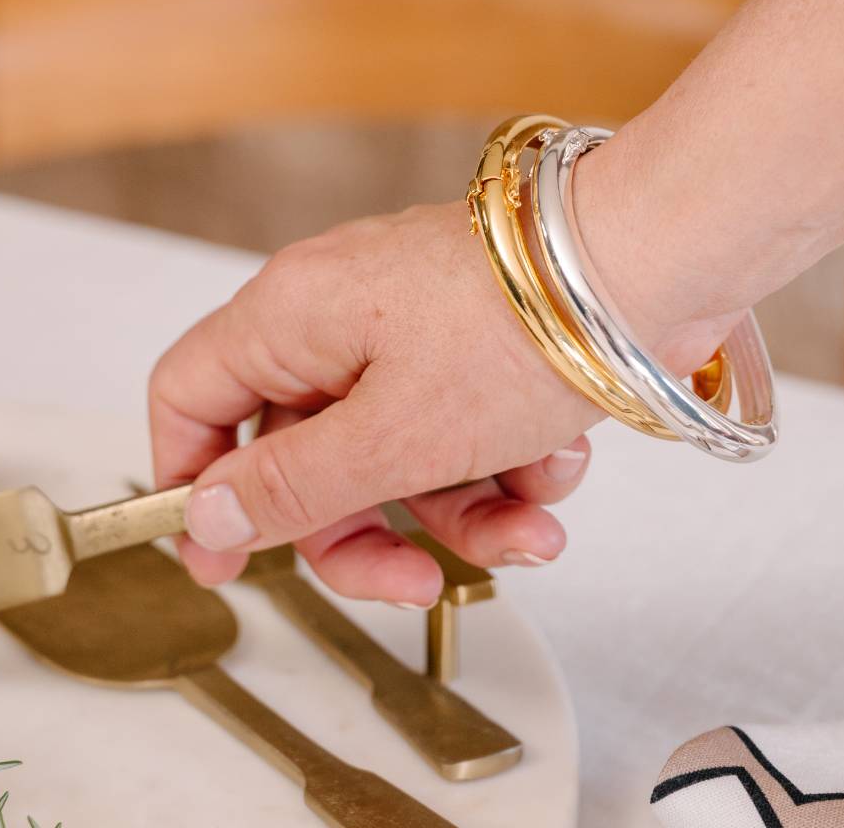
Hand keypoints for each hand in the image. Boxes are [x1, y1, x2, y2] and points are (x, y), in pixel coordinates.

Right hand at [149, 186, 728, 605]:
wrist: (653, 264)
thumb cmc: (522, 325)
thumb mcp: (392, 436)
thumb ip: (291, 486)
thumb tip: (206, 516)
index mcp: (291, 317)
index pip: (189, 396)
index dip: (192, 483)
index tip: (224, 559)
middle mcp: (338, 318)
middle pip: (303, 453)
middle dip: (363, 530)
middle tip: (415, 579)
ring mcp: (405, 332)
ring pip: (391, 455)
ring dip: (458, 509)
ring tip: (529, 520)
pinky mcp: (466, 347)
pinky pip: (452, 431)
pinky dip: (501, 465)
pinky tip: (553, 462)